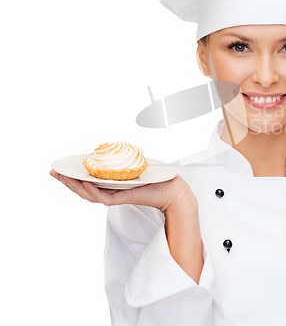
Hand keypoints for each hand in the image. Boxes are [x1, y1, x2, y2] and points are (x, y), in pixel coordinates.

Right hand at [50, 170, 196, 215]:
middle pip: (83, 189)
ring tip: (63, 178)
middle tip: (53, 172)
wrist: (172, 189)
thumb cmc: (156, 177)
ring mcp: (116, 196)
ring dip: (75, 186)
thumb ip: (123, 159)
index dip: (72, 177)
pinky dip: (92, 191)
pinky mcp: (123, 199)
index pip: (87, 182)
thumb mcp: (135, 164)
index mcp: (111, 185)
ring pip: (90, 194)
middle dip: (67, 181)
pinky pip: (103, 197)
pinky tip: (84, 183)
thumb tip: (113, 146)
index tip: (58, 170)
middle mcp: (111, 192)